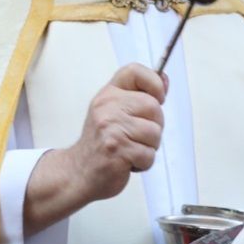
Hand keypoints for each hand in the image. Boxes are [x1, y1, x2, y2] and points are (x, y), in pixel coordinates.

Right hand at [23, 63, 166, 234]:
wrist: (78, 172)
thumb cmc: (102, 142)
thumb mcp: (115, 111)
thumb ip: (140, 95)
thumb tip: (164, 80)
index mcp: (109, 94)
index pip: (135, 71)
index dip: (154, 83)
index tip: (157, 98)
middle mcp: (107, 108)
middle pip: (154, 106)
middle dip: (154, 126)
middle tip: (136, 136)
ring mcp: (111, 128)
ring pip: (155, 133)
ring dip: (148, 147)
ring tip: (130, 149)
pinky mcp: (117, 150)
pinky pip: (149, 154)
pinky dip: (143, 163)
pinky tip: (128, 161)